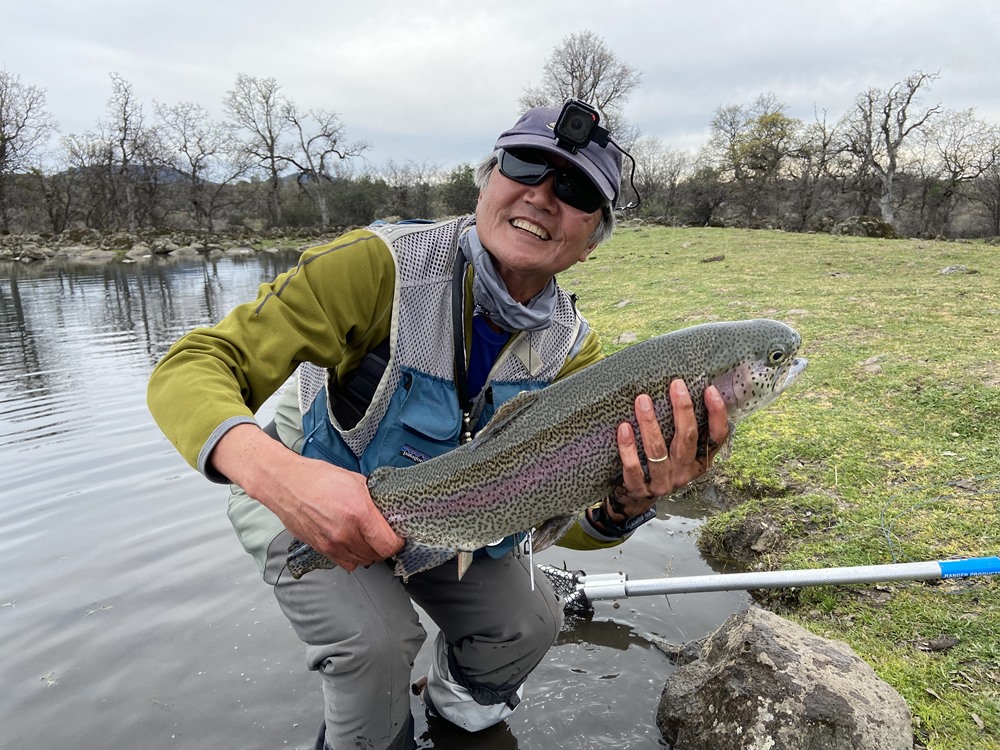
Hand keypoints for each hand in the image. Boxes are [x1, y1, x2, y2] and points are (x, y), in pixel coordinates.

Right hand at [277, 454, 404, 571]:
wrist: (287, 484)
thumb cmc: (318, 478)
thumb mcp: (356, 481)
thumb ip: (373, 501)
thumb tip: (386, 512)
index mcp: (359, 513)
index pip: (388, 545)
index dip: (398, 543)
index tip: (398, 537)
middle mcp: (346, 533)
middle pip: (377, 555)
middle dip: (383, 546)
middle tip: (382, 535)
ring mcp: (332, 544)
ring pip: (362, 561)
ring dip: (368, 553)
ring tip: (367, 539)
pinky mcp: (321, 549)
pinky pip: (345, 563)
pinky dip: (352, 557)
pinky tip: (351, 543)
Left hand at [611, 380, 728, 519]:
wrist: (636, 499)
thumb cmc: (660, 464)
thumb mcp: (678, 451)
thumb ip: (684, 429)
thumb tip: (684, 390)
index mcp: (700, 461)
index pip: (717, 437)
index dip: (716, 414)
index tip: (709, 389)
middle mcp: (685, 473)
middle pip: (687, 438)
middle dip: (683, 410)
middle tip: (676, 385)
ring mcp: (663, 483)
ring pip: (658, 451)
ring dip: (650, 424)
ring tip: (642, 400)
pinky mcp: (640, 489)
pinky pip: (634, 468)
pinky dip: (628, 447)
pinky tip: (624, 428)